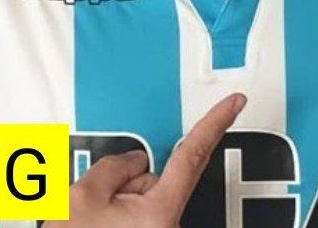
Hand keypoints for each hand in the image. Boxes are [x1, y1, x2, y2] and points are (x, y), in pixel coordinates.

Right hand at [45, 93, 246, 227]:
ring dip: (112, 203)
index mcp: (159, 213)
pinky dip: (112, 216)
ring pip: (137, 199)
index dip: (215, 123)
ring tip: (89, 225)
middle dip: (121, 182)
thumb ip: (114, 166)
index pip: (193, 155)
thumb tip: (136, 160)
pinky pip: (131, 216)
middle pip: (151, 180)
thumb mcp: (81, 197)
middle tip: (93, 208)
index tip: (235, 102)